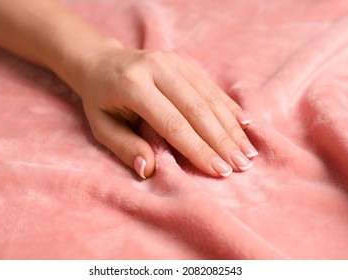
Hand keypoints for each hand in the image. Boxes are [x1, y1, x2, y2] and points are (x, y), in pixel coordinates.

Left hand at [74, 46, 257, 177]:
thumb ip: (125, 148)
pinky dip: (228, 107)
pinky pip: (210, 87)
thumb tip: (149, 170)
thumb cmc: (101, 101)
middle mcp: (157, 68)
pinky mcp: (183, 62)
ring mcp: (173, 62)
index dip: (198, 149)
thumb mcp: (102, 127)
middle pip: (197, 109)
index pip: (173, 124)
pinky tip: (245, 125)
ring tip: (247, 152)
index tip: (219, 171)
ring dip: (230, 126)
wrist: (101, 63)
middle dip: (222, 140)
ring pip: (208, 97)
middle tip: (241, 165)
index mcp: (133, 86)